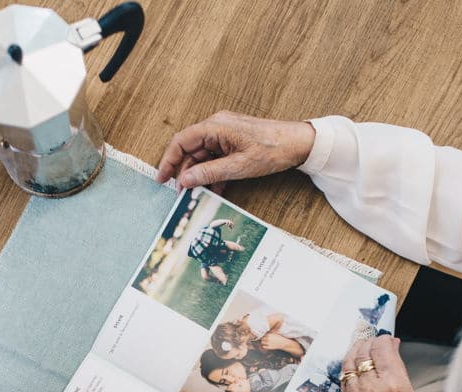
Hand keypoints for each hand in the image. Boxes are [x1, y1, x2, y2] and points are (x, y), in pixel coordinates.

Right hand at [156, 111, 315, 190]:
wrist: (299, 143)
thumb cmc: (273, 149)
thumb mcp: (238, 166)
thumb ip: (209, 173)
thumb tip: (184, 181)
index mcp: (215, 126)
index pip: (181, 141)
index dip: (168, 160)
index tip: (162, 179)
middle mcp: (217, 127)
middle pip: (190, 150)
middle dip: (185, 173)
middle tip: (182, 194)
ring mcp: (225, 135)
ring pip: (203, 157)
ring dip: (200, 176)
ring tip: (198, 195)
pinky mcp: (233, 143)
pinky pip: (216, 159)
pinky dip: (213, 174)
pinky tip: (215, 190)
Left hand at [340, 335, 429, 391]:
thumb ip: (400, 372)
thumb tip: (392, 349)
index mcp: (394, 385)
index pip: (382, 349)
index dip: (384, 340)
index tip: (388, 339)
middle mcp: (372, 389)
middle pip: (363, 352)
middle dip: (369, 342)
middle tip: (374, 341)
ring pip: (348, 363)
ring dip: (355, 352)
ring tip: (363, 349)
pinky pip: (344, 379)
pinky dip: (349, 369)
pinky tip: (356, 367)